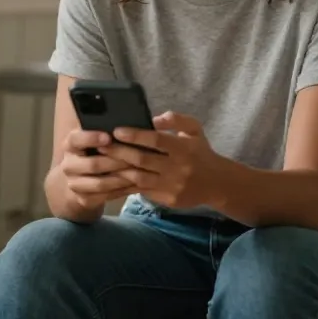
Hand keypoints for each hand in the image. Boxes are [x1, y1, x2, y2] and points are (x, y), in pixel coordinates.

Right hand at [58, 129, 135, 211]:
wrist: (78, 179)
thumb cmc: (92, 153)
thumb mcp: (92, 140)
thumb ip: (103, 132)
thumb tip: (124, 118)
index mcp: (70, 145)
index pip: (76, 139)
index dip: (91, 138)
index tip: (108, 137)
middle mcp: (68, 164)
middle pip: (93, 164)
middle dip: (116, 161)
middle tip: (136, 157)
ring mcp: (74, 183)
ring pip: (100, 183)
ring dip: (121, 178)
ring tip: (139, 172)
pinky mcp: (83, 198)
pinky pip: (105, 196)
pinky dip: (121, 191)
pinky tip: (135, 185)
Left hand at [98, 111, 222, 208]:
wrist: (218, 183)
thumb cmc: (200, 151)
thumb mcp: (194, 129)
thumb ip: (176, 119)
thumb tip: (154, 119)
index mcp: (184, 148)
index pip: (157, 140)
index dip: (136, 135)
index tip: (117, 131)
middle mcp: (178, 168)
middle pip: (143, 160)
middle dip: (119, 152)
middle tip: (100, 144)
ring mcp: (172, 186)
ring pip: (139, 178)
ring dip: (117, 170)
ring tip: (100, 160)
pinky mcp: (167, 199)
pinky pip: (142, 191)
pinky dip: (125, 184)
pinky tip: (110, 178)